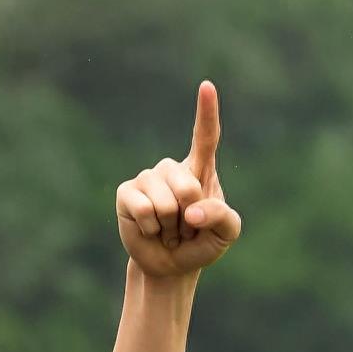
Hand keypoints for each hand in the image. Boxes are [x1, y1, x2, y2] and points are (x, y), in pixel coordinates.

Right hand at [116, 80, 241, 278]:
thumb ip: (223, 218)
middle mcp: (172, 169)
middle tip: (185, 227)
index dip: (207, 111)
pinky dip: (151, 227)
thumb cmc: (202, 243)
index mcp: (200, 171)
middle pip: (188, 186)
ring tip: (169, 229)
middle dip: (190, 216)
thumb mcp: (226, 234)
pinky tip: (151, 230)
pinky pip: (142, 208)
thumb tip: (193, 210)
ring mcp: (147, 178)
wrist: (171, 265)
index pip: (205, 137)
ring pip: (165, 201)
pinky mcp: (126, 193)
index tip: (207, 86)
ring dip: (170, 225)